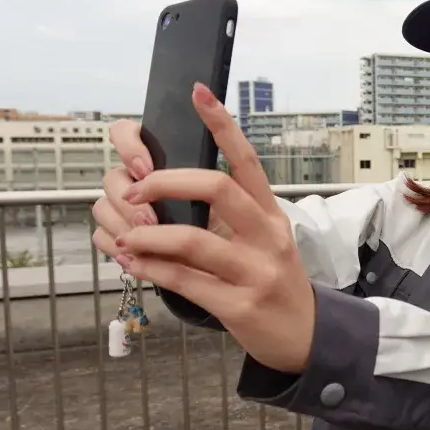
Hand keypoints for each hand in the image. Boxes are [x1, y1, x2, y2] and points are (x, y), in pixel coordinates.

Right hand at [91, 121, 230, 260]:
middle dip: (128, 198)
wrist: (225, 265)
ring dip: (123, 225)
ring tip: (146, 244)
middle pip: (112, 176)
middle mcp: (138, 182)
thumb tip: (208, 142)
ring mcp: (125, 209)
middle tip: (149, 219)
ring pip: (103, 206)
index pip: (126, 133)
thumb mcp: (230, 194)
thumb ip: (211, 173)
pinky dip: (118, 248)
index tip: (146, 169)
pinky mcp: (119, 236)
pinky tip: (137, 258)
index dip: (129, 146)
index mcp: (160, 160)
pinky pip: (102, 237)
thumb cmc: (227, 223)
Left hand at [112, 83, 315, 373]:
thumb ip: (227, 219)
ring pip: (191, 239)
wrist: (306, 336)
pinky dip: (150, 269)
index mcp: (271, 214)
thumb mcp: (264, 243)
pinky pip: (184, 280)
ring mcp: (256, 271)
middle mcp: (268, 236)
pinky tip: (132, 263)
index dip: (222, 125)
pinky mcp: (240, 305)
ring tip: (124, 237)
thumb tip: (165, 198)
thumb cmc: (274, 284)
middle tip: (133, 191)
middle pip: (217, 188)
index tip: (198, 94)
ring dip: (146, 235)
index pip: (247, 160)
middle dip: (165, 182)